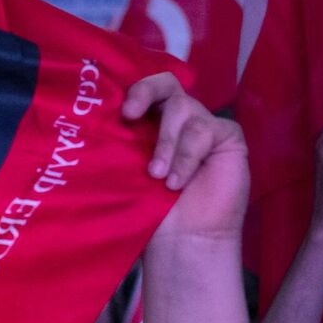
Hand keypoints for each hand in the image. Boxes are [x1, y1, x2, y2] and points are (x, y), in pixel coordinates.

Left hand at [123, 73, 249, 242]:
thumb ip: (122, 145)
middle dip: (146, 92)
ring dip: (166, 143)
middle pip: (166, 83)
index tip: (124, 114)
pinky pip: (204, 130)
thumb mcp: (129, 173)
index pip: (144, 91)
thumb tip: (95, 121)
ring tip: (158, 176)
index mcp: (151, 124)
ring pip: (182, 108)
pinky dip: (187, 156)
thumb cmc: (153, 210)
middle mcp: (176, 120)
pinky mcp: (227, 135)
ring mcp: (202, 125)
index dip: (135, 92)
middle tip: (130, 116)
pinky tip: (177, 181)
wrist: (184, 239)